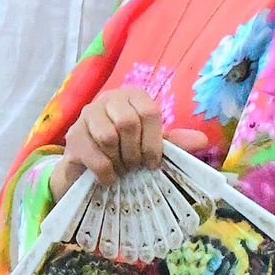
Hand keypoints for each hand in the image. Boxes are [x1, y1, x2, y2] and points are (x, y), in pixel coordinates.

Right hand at [50, 86, 206, 198]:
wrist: (89, 167)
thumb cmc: (125, 151)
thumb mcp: (152, 145)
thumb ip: (174, 142)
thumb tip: (202, 140)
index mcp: (132, 96)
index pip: (148, 111)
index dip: (154, 141)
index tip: (153, 162)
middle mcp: (107, 99)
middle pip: (127, 122)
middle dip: (135, 152)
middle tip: (136, 166)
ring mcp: (86, 116)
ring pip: (108, 136)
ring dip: (119, 161)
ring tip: (122, 169)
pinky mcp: (72, 137)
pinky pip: (93, 155)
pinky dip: (106, 172)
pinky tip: (109, 177)